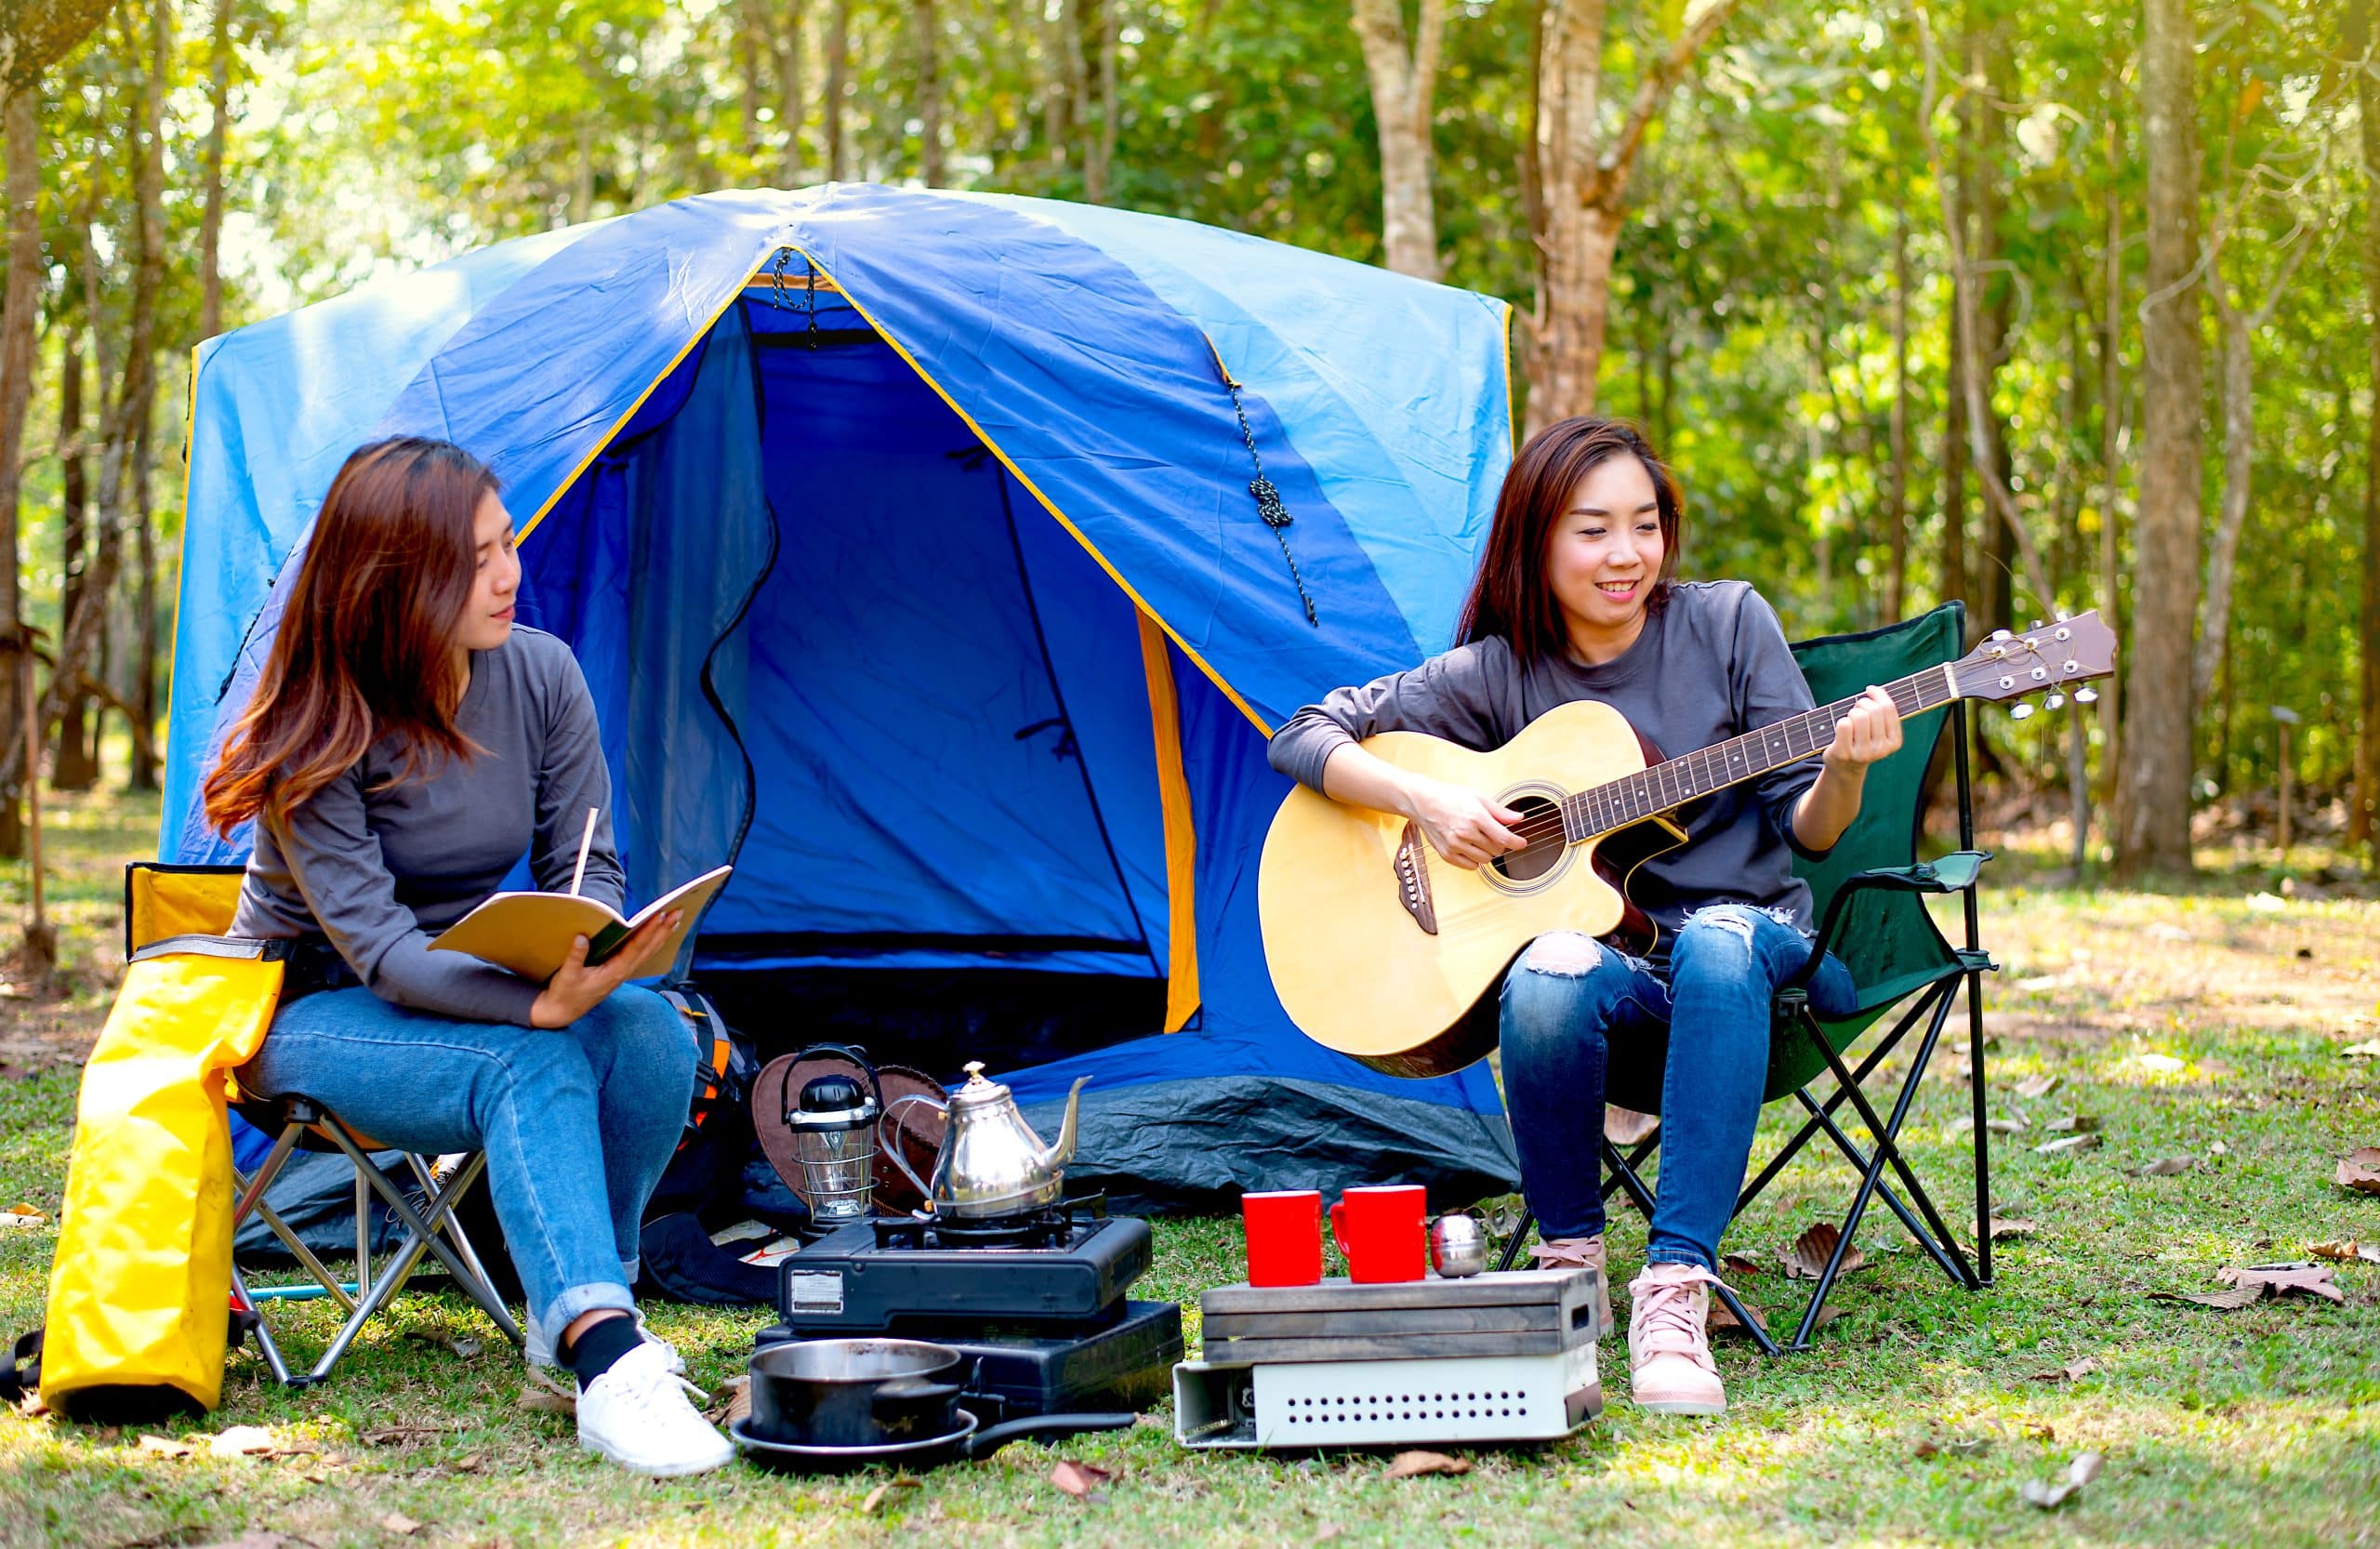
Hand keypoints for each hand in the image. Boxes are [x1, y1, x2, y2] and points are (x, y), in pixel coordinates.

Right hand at [528, 909, 681, 1029]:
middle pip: (649, 948)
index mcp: (614, 972)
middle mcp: (623, 971)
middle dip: (664, 929)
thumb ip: (575, 957)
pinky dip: (652, 943)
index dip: (648, 931)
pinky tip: (659, 935)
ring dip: (662, 934)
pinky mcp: (619, 972)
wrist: (562, 1012)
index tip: (660, 915)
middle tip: (679, 911)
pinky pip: (641, 955)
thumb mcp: (567, 975)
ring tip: (676, 919)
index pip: (636, 947)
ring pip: (648, 951)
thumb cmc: (564, 994)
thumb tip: (582, 937)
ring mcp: (623, 972)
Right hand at [1404, 777, 1526, 870]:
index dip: (1517, 843)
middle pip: (1497, 850)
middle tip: (1492, 834)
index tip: (1521, 843)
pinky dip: (1475, 860)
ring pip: (1485, 860)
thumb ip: (1500, 811)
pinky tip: (1470, 848)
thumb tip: (1519, 819)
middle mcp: (1466, 833)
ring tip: (1479, 839)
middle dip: (1499, 843)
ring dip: (1487, 852)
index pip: (1504, 838)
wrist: (1423, 802)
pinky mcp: (1447, 854)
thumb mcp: (1478, 798)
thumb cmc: (1450, 797)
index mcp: (1476, 817)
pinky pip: (1471, 866)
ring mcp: (1455, 845)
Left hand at [1823, 685, 1903, 775]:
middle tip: (1857, 708)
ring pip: (1859, 715)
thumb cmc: (1862, 741)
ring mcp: (1862, 753)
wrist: (1845, 768)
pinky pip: (1844, 724)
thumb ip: (1882, 712)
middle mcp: (1881, 749)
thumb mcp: (1878, 730)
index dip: (1878, 694)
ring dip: (1852, 712)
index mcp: (1894, 742)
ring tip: (1850, 719)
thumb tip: (1878, 690)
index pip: (1888, 708)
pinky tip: (1842, 730)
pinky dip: (1841, 721)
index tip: (1870, 689)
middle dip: (1863, 702)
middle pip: (1873, 710)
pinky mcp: (1844, 753)